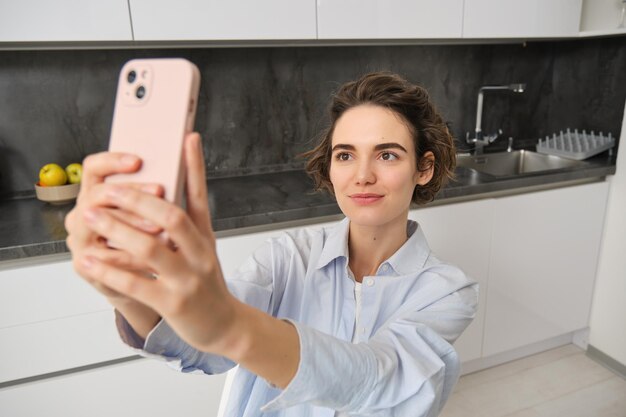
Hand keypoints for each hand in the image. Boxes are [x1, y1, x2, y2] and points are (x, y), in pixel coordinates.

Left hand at [76, 133, 239, 354]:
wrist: (224, 324)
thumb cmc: (205, 283)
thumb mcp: (203, 249)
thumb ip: (186, 225)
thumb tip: (163, 195)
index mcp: (205, 236)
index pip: (201, 195)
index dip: (195, 165)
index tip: (188, 137)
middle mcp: (200, 253)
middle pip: (172, 217)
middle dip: (138, 199)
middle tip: (109, 188)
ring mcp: (188, 279)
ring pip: (151, 249)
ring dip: (117, 229)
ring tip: (90, 216)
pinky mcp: (174, 303)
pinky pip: (137, 283)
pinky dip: (111, 271)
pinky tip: (90, 260)